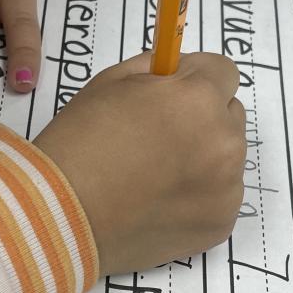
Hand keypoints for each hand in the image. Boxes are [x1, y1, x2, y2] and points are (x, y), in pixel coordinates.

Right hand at [34, 52, 245, 272]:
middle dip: (202, 118)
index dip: (195, 78)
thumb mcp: (111, 82)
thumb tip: (177, 70)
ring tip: (154, 174)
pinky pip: (220, 195)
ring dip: (203, 158)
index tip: (172, 92)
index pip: (223, 72)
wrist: (63, 216)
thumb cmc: (80, 144)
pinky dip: (199, 195)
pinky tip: (160, 200)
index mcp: (199, 99)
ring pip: (227, 158)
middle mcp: (225, 143)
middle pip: (229, 115)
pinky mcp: (221, 223)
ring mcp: (227, 188)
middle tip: (157, 137)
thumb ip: (156, 68)